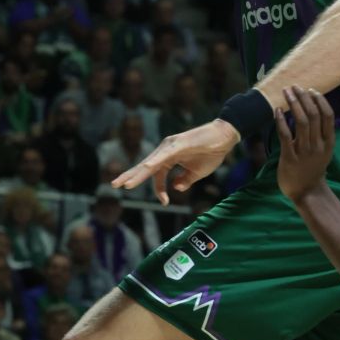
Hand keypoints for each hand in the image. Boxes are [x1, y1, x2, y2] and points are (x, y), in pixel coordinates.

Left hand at [112, 118, 238, 205]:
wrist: (226, 136)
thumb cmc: (212, 152)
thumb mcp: (196, 173)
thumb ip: (185, 180)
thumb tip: (175, 188)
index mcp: (168, 157)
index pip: (156, 175)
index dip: (158, 190)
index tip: (165, 203)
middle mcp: (165, 150)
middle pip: (145, 166)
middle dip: (129, 176)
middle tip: (114, 185)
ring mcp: (171, 146)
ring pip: (151, 163)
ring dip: (138, 174)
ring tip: (125, 184)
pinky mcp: (179, 144)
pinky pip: (164, 156)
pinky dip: (155, 162)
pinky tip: (146, 168)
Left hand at [274, 86, 334, 202]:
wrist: (307, 192)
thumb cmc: (314, 168)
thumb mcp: (324, 150)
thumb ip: (321, 133)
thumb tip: (313, 109)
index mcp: (328, 142)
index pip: (328, 116)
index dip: (320, 100)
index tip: (311, 90)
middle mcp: (318, 145)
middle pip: (314, 115)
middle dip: (304, 98)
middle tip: (296, 87)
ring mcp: (304, 151)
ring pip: (301, 122)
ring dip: (294, 104)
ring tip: (287, 92)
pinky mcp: (290, 157)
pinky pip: (285, 135)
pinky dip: (281, 121)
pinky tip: (278, 111)